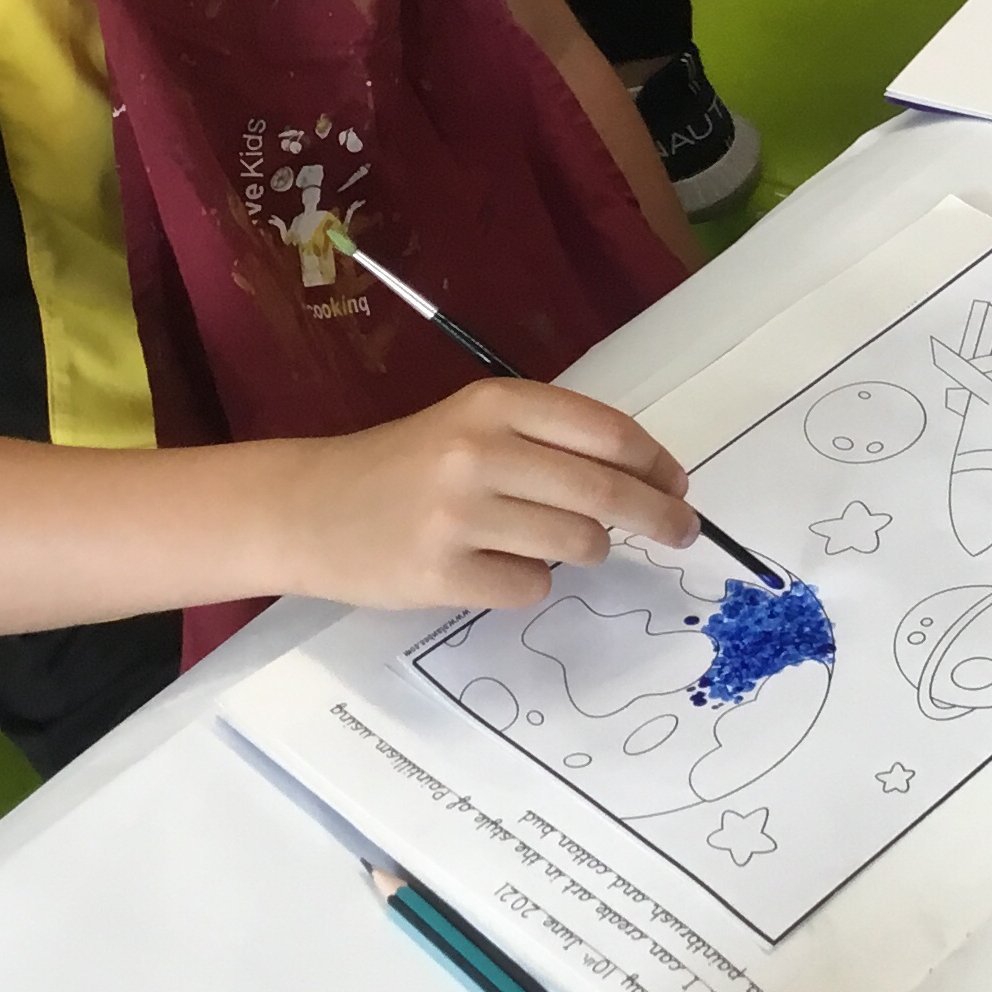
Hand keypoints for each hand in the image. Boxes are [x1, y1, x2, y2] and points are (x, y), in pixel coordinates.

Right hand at [289, 377, 695, 611]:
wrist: (308, 509)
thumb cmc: (404, 465)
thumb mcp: (471, 425)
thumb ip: (549, 440)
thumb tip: (648, 478)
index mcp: (492, 403)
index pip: (605, 431)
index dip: (655, 462)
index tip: (678, 484)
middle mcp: (478, 452)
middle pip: (605, 490)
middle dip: (659, 515)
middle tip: (684, 531)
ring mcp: (458, 516)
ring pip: (577, 543)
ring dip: (584, 549)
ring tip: (547, 540)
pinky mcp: (441, 575)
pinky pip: (531, 587)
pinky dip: (529, 582)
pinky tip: (493, 566)